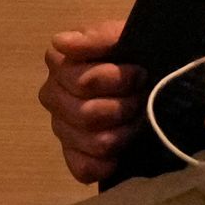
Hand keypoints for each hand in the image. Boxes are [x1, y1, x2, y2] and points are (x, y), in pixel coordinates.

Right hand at [40, 15, 136, 184]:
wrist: (152, 75)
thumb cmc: (134, 53)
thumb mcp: (123, 35)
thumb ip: (96, 37)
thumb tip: (60, 42)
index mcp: (58, 64)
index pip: (83, 83)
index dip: (116, 80)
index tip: (140, 73)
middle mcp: (52, 96)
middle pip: (86, 114)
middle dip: (123, 107)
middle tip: (142, 98)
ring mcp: (61, 128)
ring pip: (91, 142)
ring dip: (124, 132)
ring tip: (139, 120)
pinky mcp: (74, 156)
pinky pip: (83, 169)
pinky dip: (107, 163)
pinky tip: (122, 150)